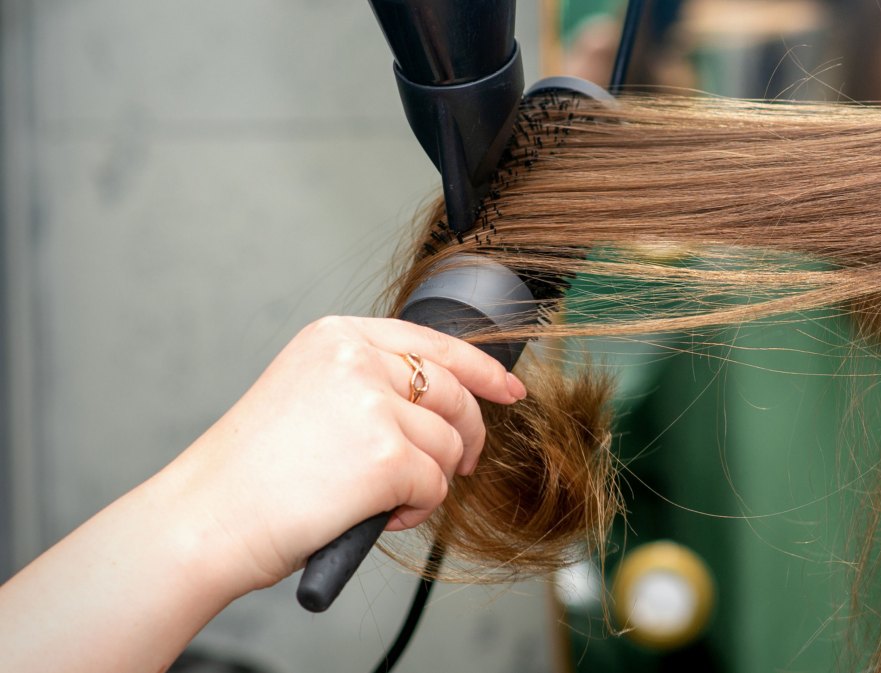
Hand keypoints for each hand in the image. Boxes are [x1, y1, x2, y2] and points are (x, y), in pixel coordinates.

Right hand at [164, 316, 526, 593]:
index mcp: (337, 337)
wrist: (207, 517)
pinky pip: (436, 486)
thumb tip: (437, 404)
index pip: (433, 342)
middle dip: (466, 437)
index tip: (509, 390)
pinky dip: (416, 509)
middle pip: (455, 394)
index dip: (482, 370)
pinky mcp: (387, 455)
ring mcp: (374, 404)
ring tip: (382, 499)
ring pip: (449, 446)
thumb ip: (366, 383)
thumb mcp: (306, 394)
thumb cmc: (251, 472)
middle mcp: (358, 360)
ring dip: (429, 481)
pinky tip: (376, 515)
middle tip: (458, 467)